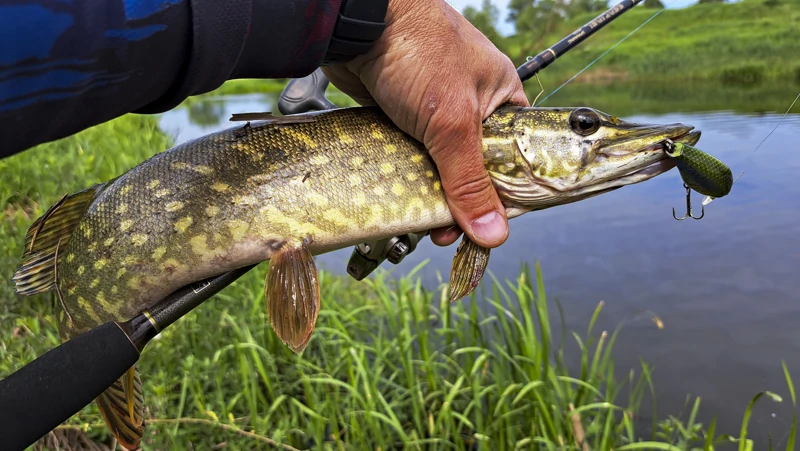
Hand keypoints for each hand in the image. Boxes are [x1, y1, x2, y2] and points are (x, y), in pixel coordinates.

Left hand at [322, 0, 528, 248]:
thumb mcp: (452, 122)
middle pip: (474, 167)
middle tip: (445, 230)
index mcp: (501, 97)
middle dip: (460, 201)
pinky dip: (406, 175)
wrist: (357, 22)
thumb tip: (494, 232)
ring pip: (439, 164)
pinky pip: (410, 155)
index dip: (504, 194)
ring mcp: (434, 110)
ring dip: (430, 192)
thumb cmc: (416, 50)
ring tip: (420, 221)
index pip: (515, 157)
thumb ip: (470, 180)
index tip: (488, 226)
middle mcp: (471, 105)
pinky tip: (400, 197)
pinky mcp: (401, 115)